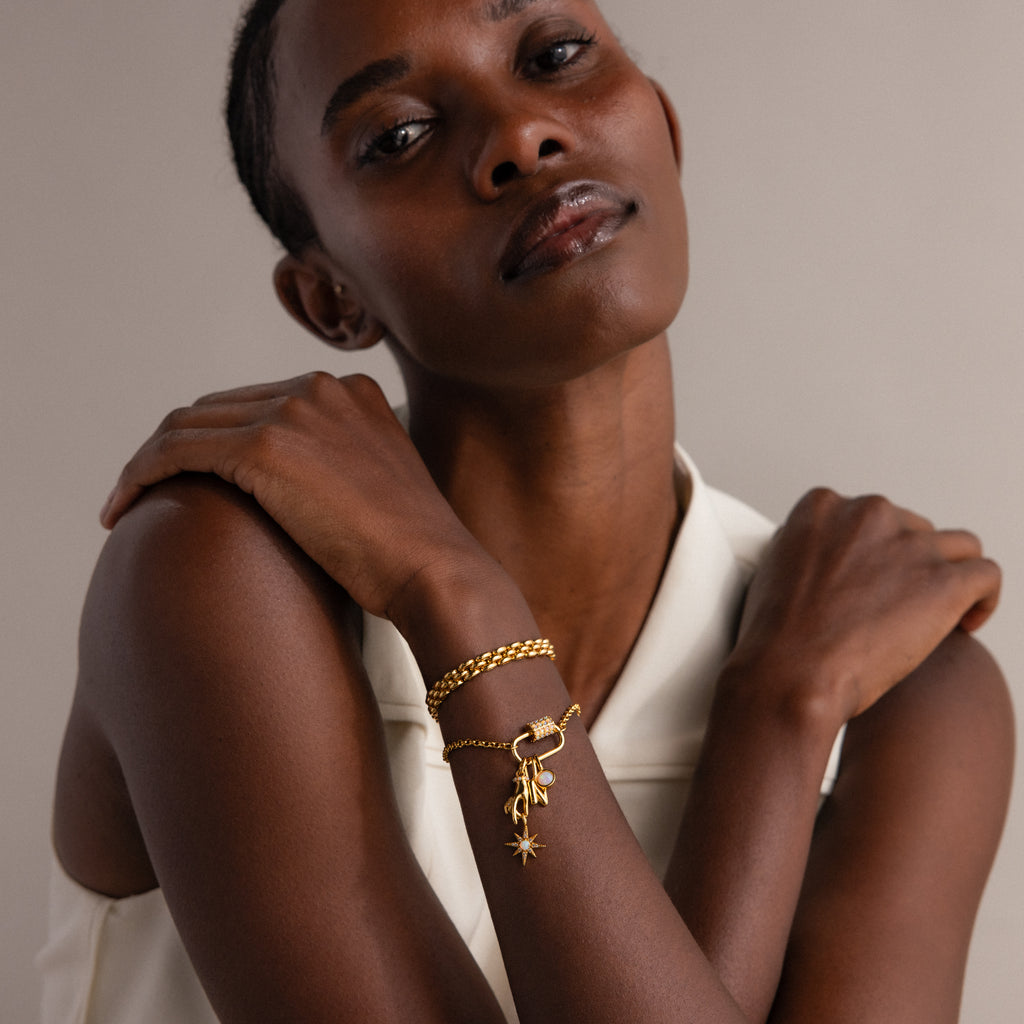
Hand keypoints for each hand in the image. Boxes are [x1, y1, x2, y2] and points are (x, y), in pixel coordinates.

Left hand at [100, 372, 489, 619]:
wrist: (438, 570)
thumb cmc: (413, 554)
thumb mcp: (380, 491)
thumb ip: (341, 469)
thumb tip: (298, 496)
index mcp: (352, 393)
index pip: (258, 403)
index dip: (215, 440)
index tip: (193, 480)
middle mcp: (321, 389)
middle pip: (217, 407)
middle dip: (178, 449)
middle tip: (149, 495)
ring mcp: (295, 412)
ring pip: (188, 424)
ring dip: (148, 464)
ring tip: (126, 507)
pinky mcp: (268, 446)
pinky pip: (176, 450)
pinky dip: (140, 475)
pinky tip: (123, 510)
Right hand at [731, 488, 1000, 721]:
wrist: (789, 674)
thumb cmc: (777, 638)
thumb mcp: (772, 569)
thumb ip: (805, 548)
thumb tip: (823, 553)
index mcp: (824, 507)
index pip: (868, 514)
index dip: (875, 549)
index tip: (873, 578)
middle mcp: (868, 514)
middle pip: (913, 528)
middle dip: (910, 565)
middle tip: (898, 606)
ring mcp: (909, 545)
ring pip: (957, 547)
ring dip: (949, 575)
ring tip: (940, 611)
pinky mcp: (943, 581)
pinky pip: (986, 576)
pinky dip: (982, 599)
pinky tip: (964, 622)